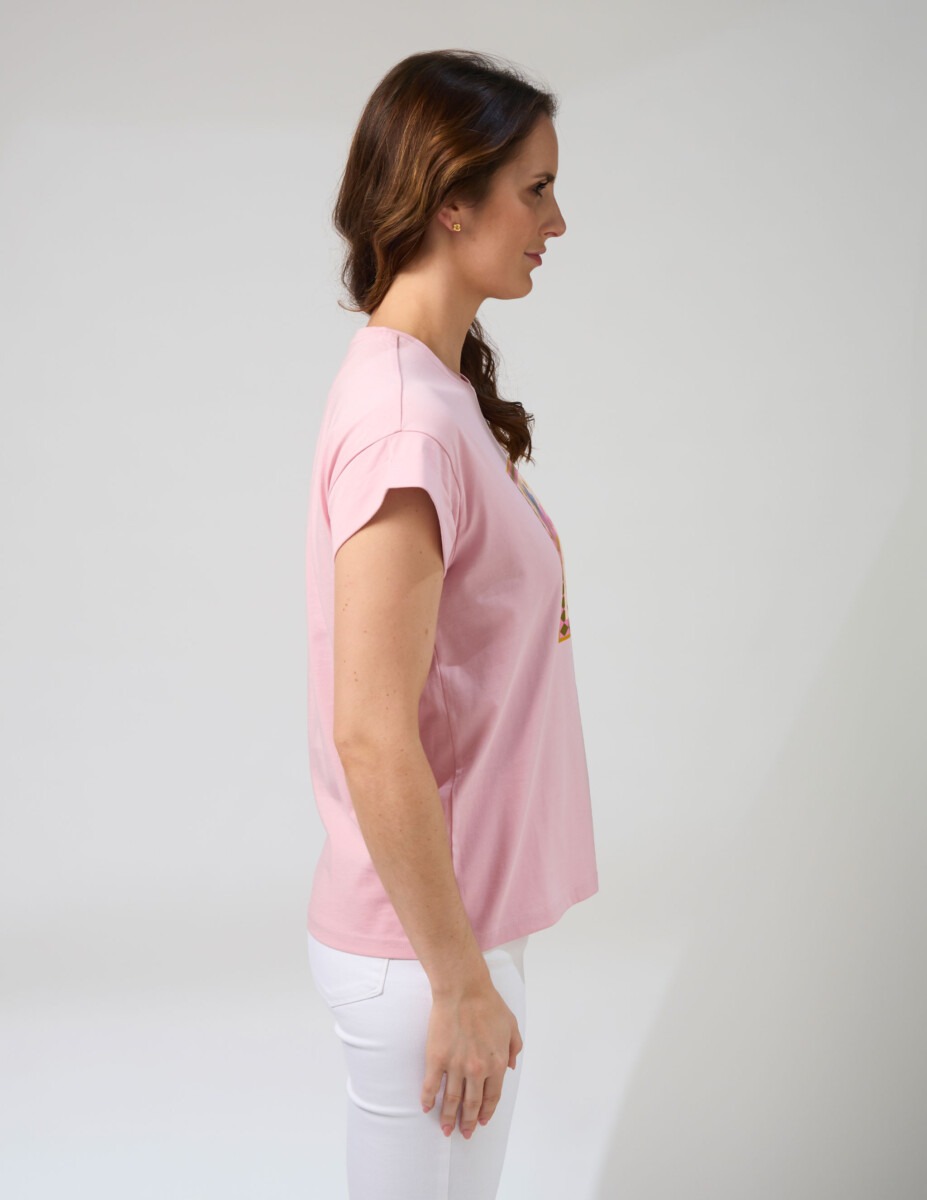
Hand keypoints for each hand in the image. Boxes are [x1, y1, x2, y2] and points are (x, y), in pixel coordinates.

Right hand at [420, 978, 522, 1137]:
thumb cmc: (488, 1004)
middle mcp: (477, 1070)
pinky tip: (426, 1107)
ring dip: (448, 1118)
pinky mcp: (436, 1058)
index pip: (492, 1097)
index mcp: (497, 1064)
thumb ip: (515, 1049)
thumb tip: (512, 1067)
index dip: (487, 1112)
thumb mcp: (511, 1026)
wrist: (464, 989)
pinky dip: (428, 1099)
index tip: (482, 1121)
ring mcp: (455, 1065)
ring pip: (451, 1100)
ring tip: (446, 1129)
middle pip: (472, 1104)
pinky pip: (431, 1085)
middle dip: (468, 1122)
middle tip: (464, 1133)